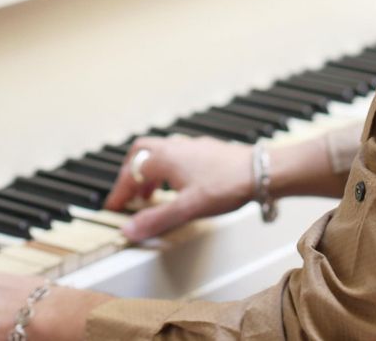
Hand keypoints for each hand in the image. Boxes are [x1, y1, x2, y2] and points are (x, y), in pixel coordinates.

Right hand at [103, 135, 253, 241]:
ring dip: (149, 172)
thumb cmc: (226, 186)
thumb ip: (156, 219)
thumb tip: (128, 230)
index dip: (120, 192)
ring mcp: (191, 146)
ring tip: (152, 194)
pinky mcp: (206, 150)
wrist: (261, 172)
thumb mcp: (187, 209)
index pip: (131, 173)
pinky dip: (168, 169)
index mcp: (164, 158)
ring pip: (159, 153)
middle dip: (131, 174)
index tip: (114, 207)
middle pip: (140, 153)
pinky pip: (177, 155)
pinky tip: (180, 185)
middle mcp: (174, 147)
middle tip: (129, 195)